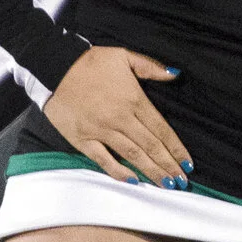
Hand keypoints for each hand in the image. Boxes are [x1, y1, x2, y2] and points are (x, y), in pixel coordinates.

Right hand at [42, 47, 190, 186]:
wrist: (54, 67)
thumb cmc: (90, 62)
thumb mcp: (124, 56)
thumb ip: (151, 67)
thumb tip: (176, 74)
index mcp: (134, 99)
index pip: (161, 129)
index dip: (176, 149)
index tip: (188, 164)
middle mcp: (120, 118)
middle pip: (150, 146)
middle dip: (168, 166)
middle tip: (182, 183)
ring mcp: (101, 131)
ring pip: (132, 156)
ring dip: (150, 172)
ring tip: (166, 185)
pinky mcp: (82, 139)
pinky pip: (103, 160)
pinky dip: (118, 172)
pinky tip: (132, 181)